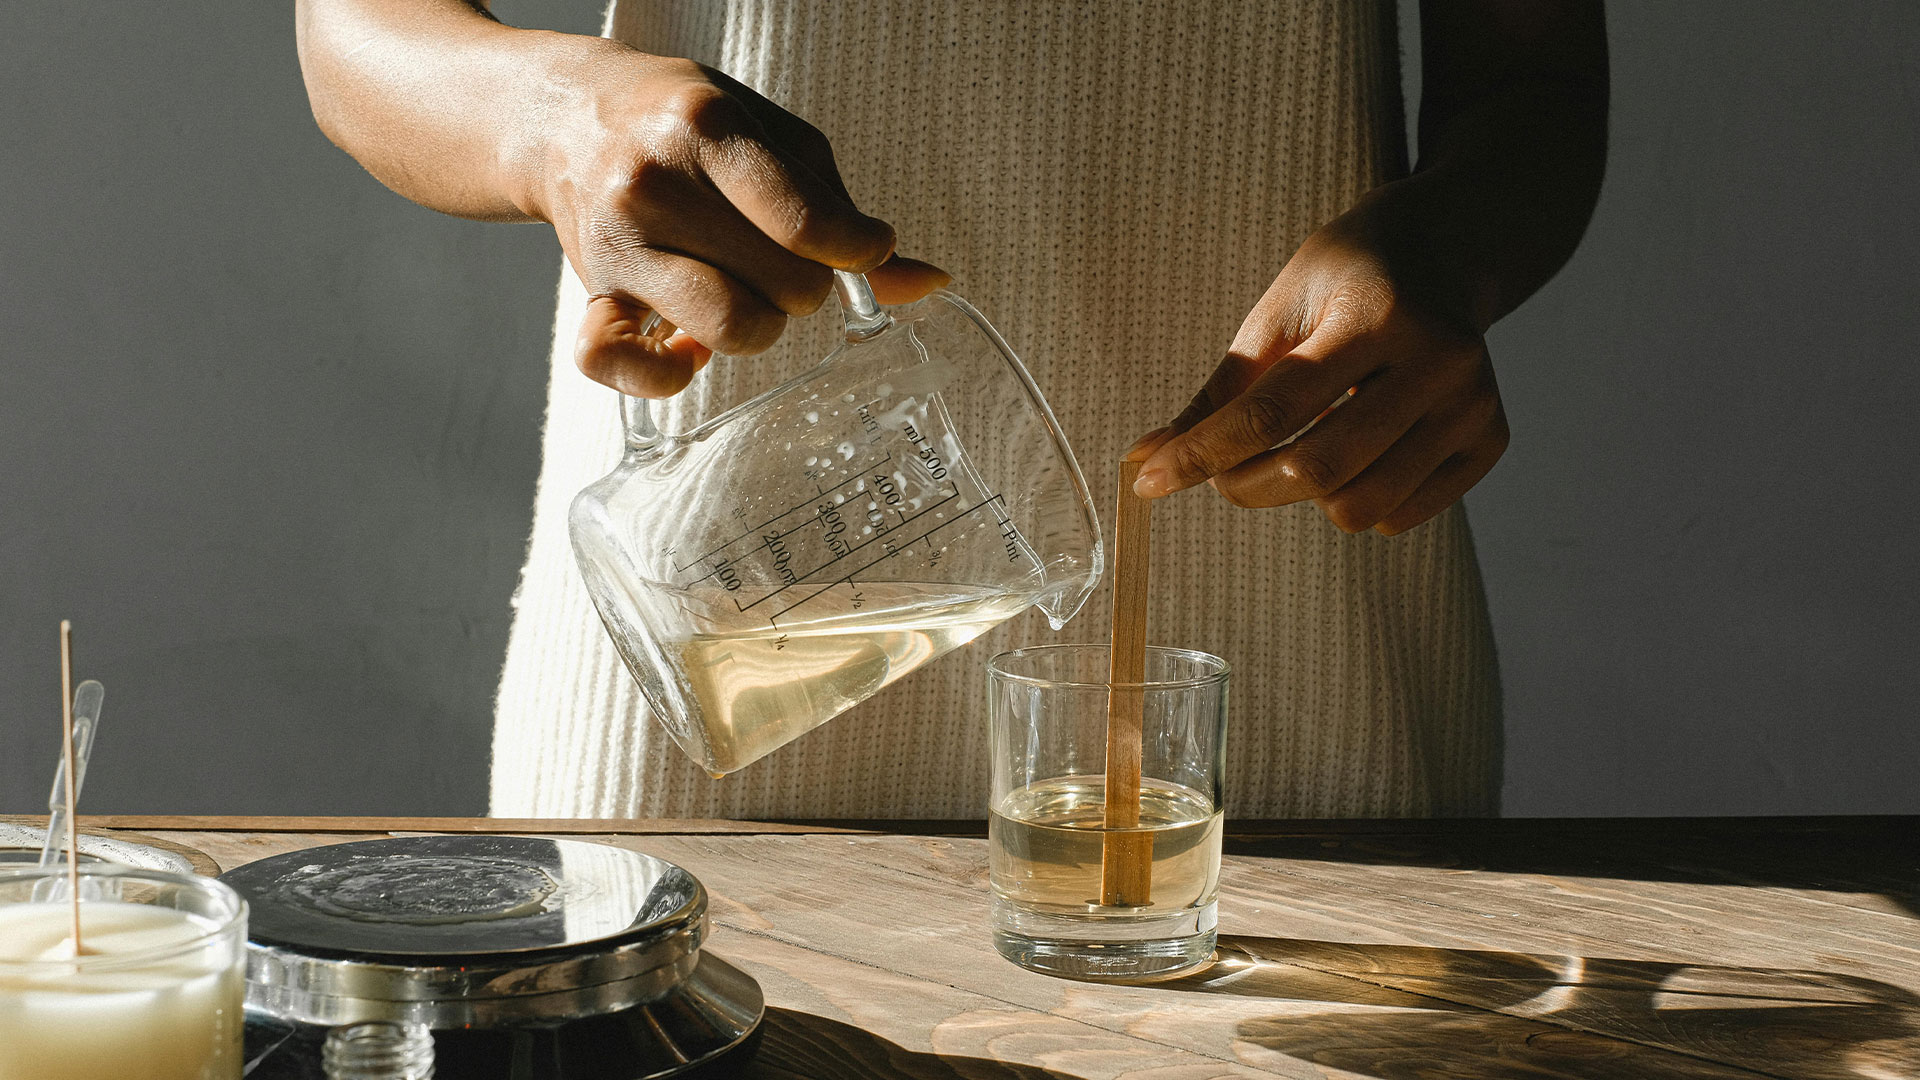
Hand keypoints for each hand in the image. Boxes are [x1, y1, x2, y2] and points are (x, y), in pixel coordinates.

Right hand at [531, 46, 948, 396]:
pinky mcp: (589, 294)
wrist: (568, 118)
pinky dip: (664, 376)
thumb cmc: (687, 126)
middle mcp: (653, 184)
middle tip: (784, 259)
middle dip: (807, 284)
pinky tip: (688, 351)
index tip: (862, 248)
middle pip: (783, 285)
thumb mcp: (772, 139)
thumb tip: (927, 282)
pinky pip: (619, 365)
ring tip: (747, 293)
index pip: (807, 222)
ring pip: (729, 328)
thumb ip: (841, 210)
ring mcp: (616, 243)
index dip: (857, 251)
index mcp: (707, 129)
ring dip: (759, 325)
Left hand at [1129, 184, 1508, 534]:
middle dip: (1247, 484)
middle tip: (1226, 469)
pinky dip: (1357, 501)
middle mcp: (1438, 362)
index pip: (1273, 410)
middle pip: (1317, 468)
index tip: (1149, 481)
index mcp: (1376, 315)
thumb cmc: (1346, 279)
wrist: (1446, 252)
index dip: (1202, 454)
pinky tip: (1357, 451)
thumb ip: (1219, 392)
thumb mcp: (1276, 312)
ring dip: (1303, 497)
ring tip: (1299, 450)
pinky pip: (1399, 517)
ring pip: (1360, 507)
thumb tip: (1146, 459)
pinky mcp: (1490, 441)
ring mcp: (1473, 406)